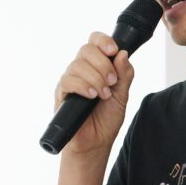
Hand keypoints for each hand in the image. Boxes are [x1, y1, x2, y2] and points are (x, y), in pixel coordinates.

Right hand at [54, 32, 134, 155]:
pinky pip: (68, 80)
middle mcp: (81, 70)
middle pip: (86, 49)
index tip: (114, 51)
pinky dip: (83, 86)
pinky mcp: (61, 94)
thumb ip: (124, 75)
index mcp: (96, 66)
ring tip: (103, 95)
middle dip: (103, 64)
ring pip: (77, 64)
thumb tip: (123, 53)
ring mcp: (70, 81)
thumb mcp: (122, 96)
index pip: (94, 41)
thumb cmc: (106, 120)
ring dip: (95, 78)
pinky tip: (92, 96)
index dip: (103, 41)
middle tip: (112, 82)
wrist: (95, 143)